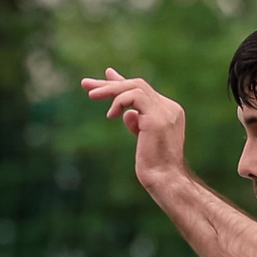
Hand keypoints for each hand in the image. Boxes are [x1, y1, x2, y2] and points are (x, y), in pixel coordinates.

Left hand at [82, 67, 188, 190]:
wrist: (165, 181)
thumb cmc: (154, 168)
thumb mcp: (142, 141)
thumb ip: (136, 124)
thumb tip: (126, 113)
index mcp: (168, 112)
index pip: (142, 91)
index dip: (122, 83)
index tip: (105, 76)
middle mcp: (170, 108)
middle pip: (137, 85)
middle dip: (110, 84)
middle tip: (85, 84)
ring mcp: (166, 111)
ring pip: (136, 86)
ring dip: (110, 89)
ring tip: (91, 96)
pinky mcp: (158, 117)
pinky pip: (135, 96)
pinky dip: (119, 101)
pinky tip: (110, 115)